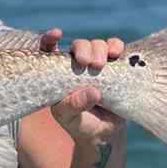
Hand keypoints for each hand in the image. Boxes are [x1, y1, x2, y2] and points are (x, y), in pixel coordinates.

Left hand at [39, 28, 125, 143]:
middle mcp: (76, 64)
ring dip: (100, 48)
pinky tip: (117, 52)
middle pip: (78, 45)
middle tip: (86, 62)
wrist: (104, 133)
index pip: (49, 50)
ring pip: (97, 44)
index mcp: (58, 73)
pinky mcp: (114, 65)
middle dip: (82, 49)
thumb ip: (74, 106)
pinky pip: (115, 49)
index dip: (50, 39)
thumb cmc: (80, 124)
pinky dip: (116, 46)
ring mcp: (96, 63)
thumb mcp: (71, 119)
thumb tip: (91, 92)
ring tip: (100, 64)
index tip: (56, 34)